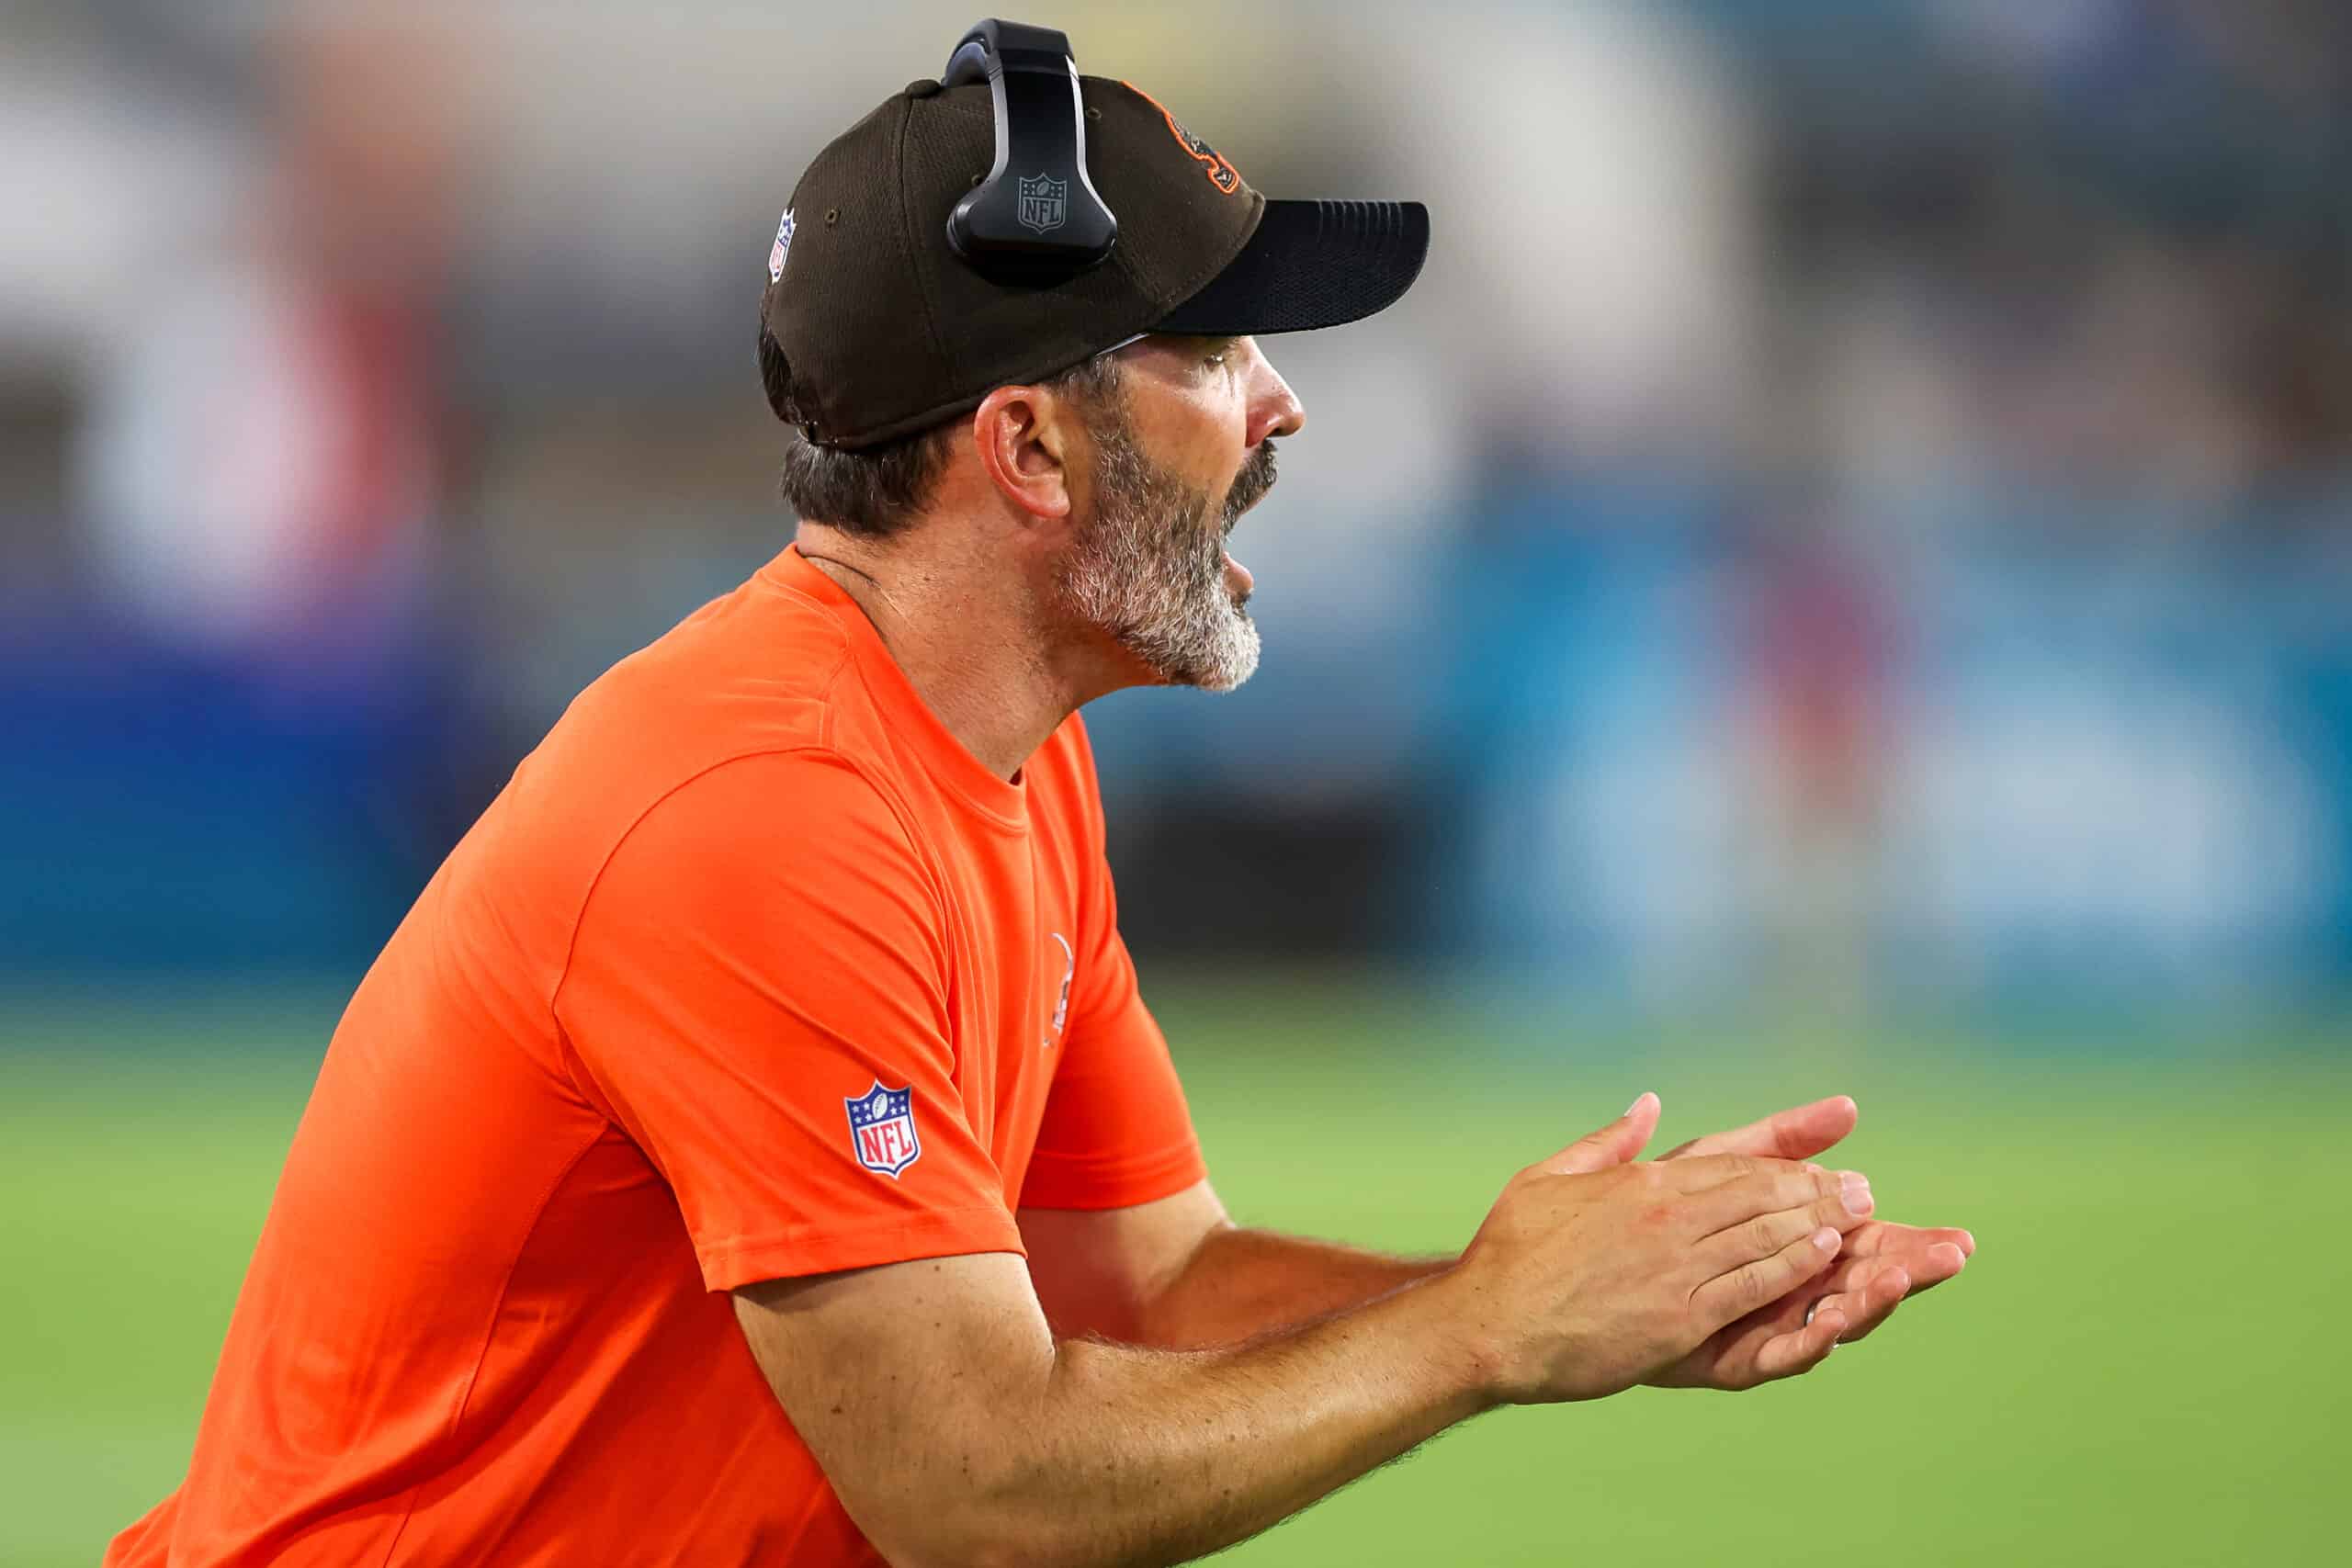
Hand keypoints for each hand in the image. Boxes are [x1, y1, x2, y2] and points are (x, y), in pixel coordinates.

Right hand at [1445, 1094, 1871, 1404]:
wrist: (1489, 1326)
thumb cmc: (1508, 1254)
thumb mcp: (1547, 1177)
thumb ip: (1606, 1141)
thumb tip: (1647, 1106)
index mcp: (1639, 1184)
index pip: (1732, 1168)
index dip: (1785, 1169)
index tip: (1822, 1168)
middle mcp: (1665, 1220)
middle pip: (1761, 1198)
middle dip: (1819, 1193)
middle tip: (1865, 1191)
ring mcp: (1675, 1269)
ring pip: (1766, 1238)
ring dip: (1820, 1226)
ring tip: (1861, 1219)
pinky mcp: (1678, 1319)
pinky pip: (1750, 1287)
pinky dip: (1793, 1269)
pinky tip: (1824, 1260)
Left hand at [1645, 1096, 1975, 1390]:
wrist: (1584, 1275)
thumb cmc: (1655, 1217)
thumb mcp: (1718, 1162)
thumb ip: (1782, 1139)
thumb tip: (1849, 1106)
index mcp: (1797, 1249)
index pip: (1867, 1246)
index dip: (1910, 1244)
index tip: (1958, 1238)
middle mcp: (1791, 1291)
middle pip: (1863, 1284)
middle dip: (1909, 1273)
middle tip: (1954, 1261)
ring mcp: (1766, 1327)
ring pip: (1833, 1319)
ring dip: (1870, 1302)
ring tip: (1901, 1278)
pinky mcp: (1733, 1358)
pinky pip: (1780, 1352)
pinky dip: (1811, 1336)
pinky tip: (1833, 1318)